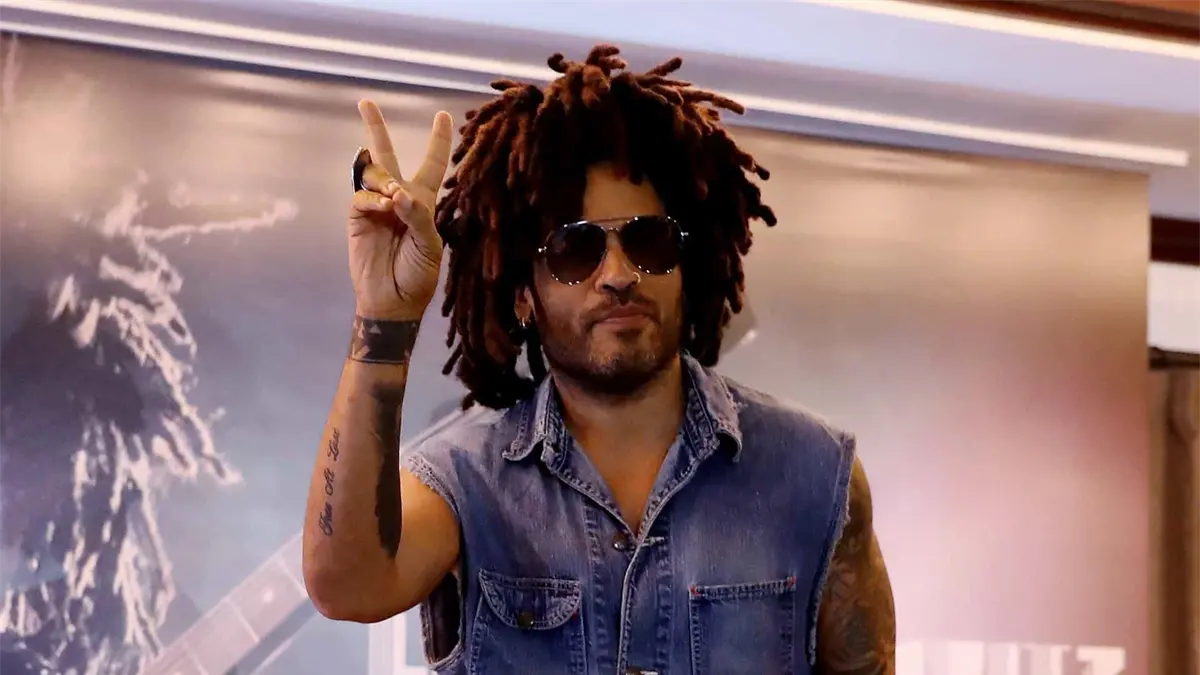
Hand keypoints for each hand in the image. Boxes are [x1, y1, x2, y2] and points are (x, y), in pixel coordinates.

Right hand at [348, 101, 452, 320]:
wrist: (393, 300)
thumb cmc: (418, 274)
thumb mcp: (430, 245)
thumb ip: (419, 215)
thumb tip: (397, 192)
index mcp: (424, 203)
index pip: (433, 164)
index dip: (439, 141)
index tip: (444, 115)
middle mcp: (399, 198)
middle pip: (387, 156)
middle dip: (376, 128)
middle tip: (366, 102)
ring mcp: (376, 206)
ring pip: (373, 174)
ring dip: (385, 180)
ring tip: (394, 200)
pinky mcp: (358, 217)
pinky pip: (363, 195)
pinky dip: (374, 199)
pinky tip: (384, 208)